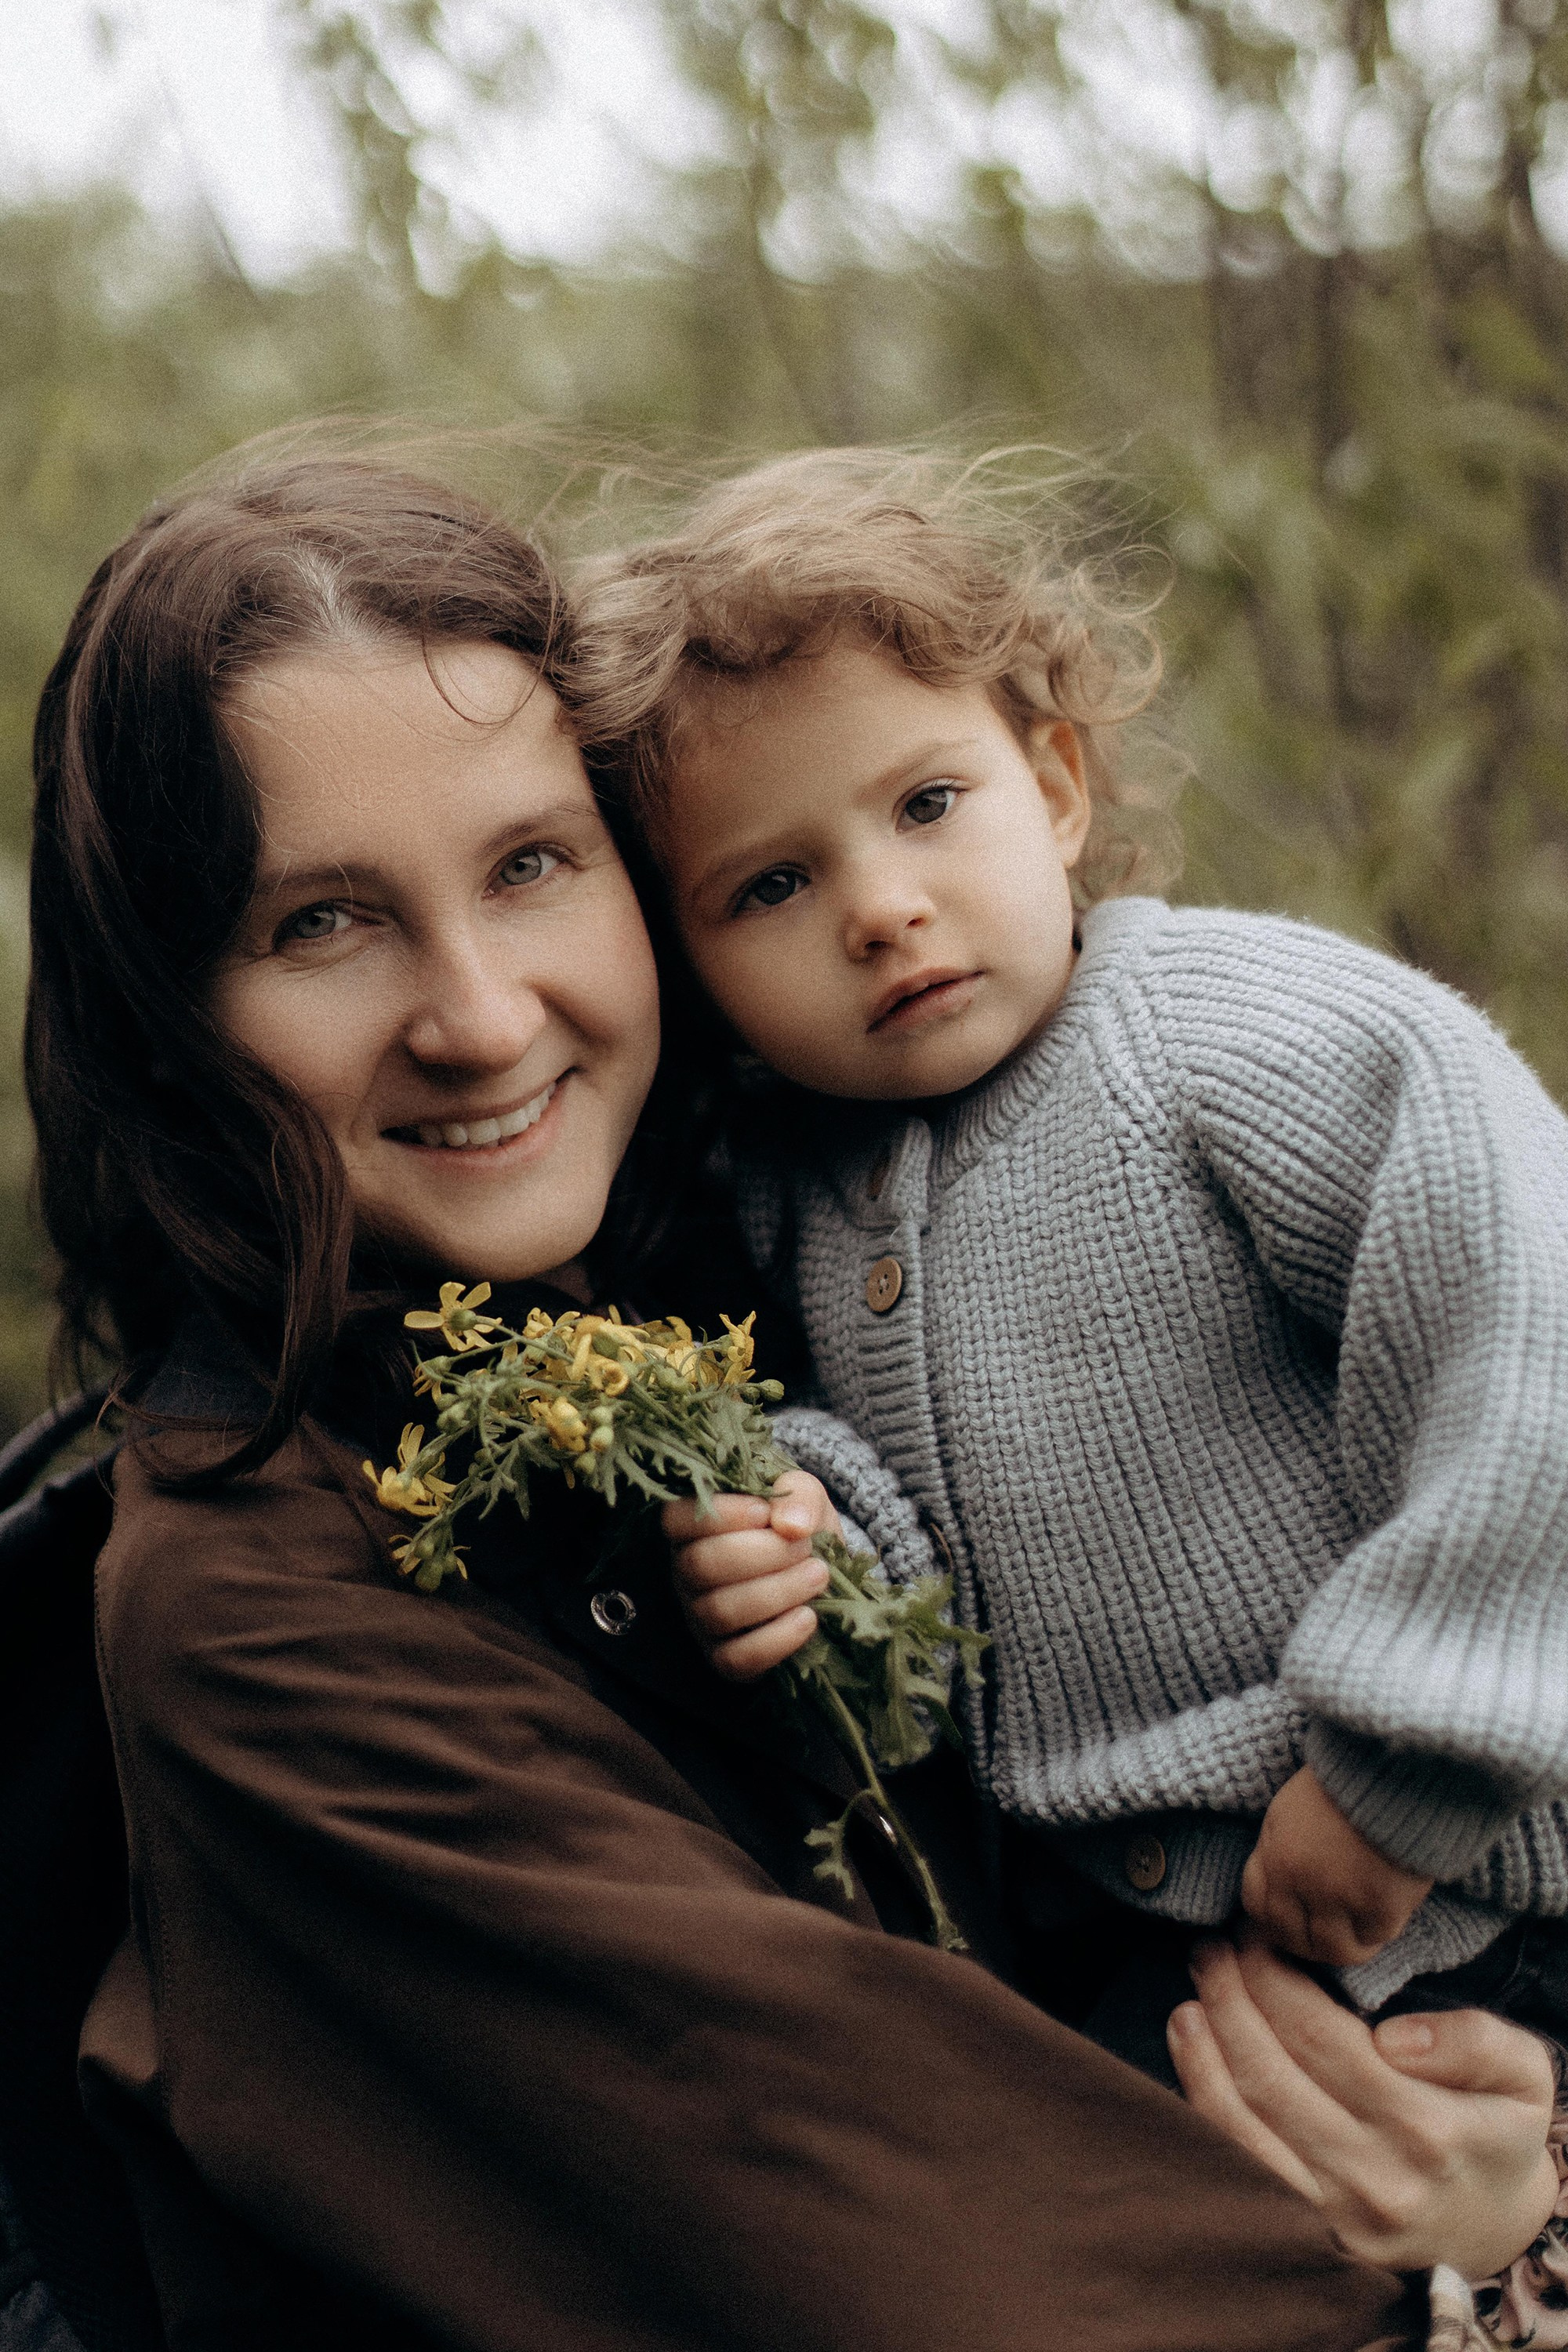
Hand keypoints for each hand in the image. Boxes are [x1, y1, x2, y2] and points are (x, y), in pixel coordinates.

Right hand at [663, 1471, 839, 1681]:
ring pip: (720, 1611)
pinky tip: (808, 1617)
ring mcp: (701, 1619)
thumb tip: (792, 1524)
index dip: (718, 1515)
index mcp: (694, 1528)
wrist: (824, 1575)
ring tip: (818, 1575)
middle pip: (700, 1565)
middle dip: (762, 1553)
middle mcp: (687, 1575)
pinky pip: (736, 1659)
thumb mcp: (804, 1497)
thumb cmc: (800, 1530)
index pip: (675, 1518)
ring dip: (779, 1591)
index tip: (764, 1512)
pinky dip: (777, 1639)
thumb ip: (797, 1494)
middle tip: (805, 1547)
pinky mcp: (724, 1658)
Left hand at [1169, 1931, 1558, 2279]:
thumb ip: (1474, 2041)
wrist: (1495, 2229)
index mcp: (1428, 2128)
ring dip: (1205, 2044)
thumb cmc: (1497, 2133)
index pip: (1322, 2036)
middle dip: (1231, 1996)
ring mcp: (1334, 2215)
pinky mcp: (1305, 2234)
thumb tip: (1394, 2037)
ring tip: (1196, 1987)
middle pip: (1272, 2071)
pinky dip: (1200, 2097)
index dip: (1275, 1977)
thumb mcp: (1521, 2075)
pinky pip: (1236, 2160)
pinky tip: (1189, 2042)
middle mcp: (1375, 2178)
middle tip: (1212, 1948)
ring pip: (1242, 2118)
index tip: (1254, 1935)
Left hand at [1242, 1767, 1434, 1965]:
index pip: (1257, 1907)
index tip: (1288, 1916)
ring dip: (1341, 1946)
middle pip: (1291, 1936)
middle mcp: (1300, 1884)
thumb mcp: (1290, 1809)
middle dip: (1303, 1940)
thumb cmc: (1342, 1781)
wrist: (1395, 1773)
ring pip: (1331, 1951)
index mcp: (1275, 1855)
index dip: (1272, 1916)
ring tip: (1354, 1934)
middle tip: (1322, 1933)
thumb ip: (1280, 1849)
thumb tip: (1278, 1883)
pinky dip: (1375, 1934)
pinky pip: (1371, 1941)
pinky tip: (1381, 1918)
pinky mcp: (1379, 1911)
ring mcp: (1339, 1901)